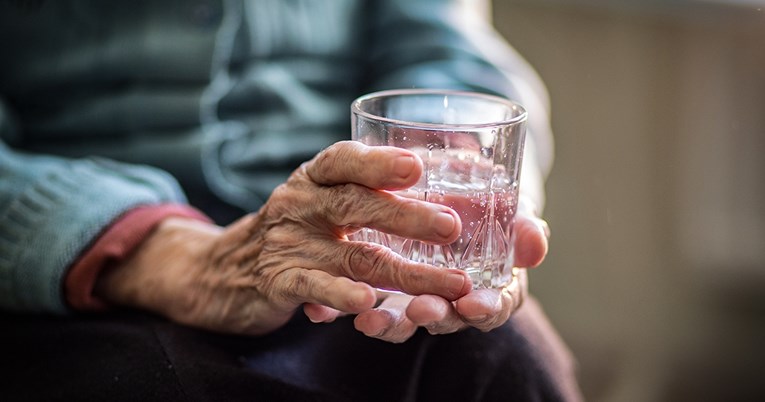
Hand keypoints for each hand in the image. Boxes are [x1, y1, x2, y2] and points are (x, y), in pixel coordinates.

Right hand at [94, 141, 471, 334]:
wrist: (218, 270)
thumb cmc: (290, 231)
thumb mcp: (317, 202)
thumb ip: (362, 193)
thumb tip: (435, 171)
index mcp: (313, 179)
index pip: (343, 160)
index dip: (379, 162)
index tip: (417, 167)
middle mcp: (299, 204)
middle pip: (356, 205)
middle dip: (408, 217)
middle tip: (452, 226)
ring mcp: (287, 243)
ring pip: (353, 256)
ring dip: (406, 272)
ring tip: (451, 285)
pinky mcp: (277, 281)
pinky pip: (313, 287)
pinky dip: (342, 294)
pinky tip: (368, 302)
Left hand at [345, 197, 548, 342]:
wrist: (431, 185)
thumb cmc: (475, 200)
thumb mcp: (501, 205)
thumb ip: (520, 225)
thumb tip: (536, 242)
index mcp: (485, 281)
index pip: (494, 305)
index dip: (488, 309)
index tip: (475, 306)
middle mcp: (446, 295)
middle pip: (445, 317)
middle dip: (435, 317)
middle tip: (422, 311)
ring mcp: (408, 294)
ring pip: (400, 318)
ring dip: (388, 322)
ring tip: (371, 320)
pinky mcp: (370, 286)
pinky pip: (355, 304)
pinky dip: (339, 310)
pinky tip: (321, 312)